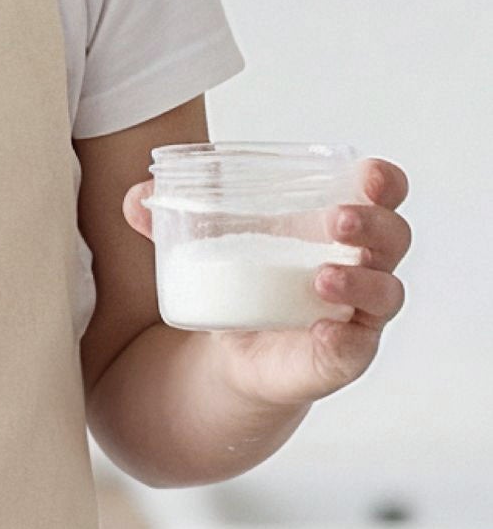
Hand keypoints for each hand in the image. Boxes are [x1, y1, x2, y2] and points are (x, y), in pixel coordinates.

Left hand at [122, 156, 410, 410]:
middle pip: (394, 237)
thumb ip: (168, 217)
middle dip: (374, 224)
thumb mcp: (206, 242)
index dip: (383, 181)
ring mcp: (357, 313)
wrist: (229, 354)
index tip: (367, 174)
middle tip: (336, 221)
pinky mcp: (343, 355)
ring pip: (385, 292)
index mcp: (335, 224)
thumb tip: (135, 198)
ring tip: (322, 277)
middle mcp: (361, 264)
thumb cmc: (240, 278)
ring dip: (360, 281)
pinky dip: (344, 338)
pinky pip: (358, 347)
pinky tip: (323, 331)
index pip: (382, 192)